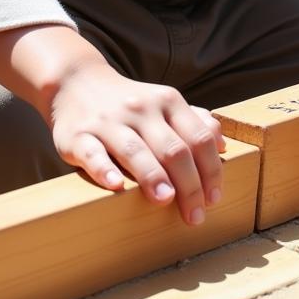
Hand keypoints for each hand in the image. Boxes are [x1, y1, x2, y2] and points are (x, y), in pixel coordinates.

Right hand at [47, 57, 225, 225]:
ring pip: (135, 150)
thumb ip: (194, 121)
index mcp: (167, 102)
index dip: (210, 170)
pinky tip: (116, 186)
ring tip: (166, 200)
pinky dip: (105, 170)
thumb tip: (222, 145)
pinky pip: (93, 153)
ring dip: (153, 176)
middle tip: (196, 215)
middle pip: (172, 148)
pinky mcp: (79, 136)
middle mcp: (141, 109)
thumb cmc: (130, 104)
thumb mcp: (165, 103)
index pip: (198, 138)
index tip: (214, 199)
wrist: (76, 82)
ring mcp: (109, 121)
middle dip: (188, 184)